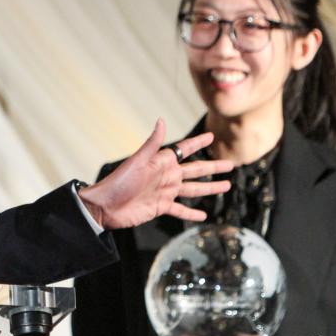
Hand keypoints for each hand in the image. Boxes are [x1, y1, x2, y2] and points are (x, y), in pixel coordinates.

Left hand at [77, 119, 231, 229]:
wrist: (105, 206)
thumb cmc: (118, 182)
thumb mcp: (137, 161)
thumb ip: (152, 143)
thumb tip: (161, 120)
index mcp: (161, 162)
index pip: (184, 150)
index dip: (197, 143)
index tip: (212, 136)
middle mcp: (166, 176)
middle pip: (196, 170)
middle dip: (213, 167)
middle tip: (231, 164)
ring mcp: (165, 192)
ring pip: (193, 189)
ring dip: (210, 188)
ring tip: (227, 186)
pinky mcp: (161, 208)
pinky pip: (180, 210)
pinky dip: (192, 213)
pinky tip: (204, 215)